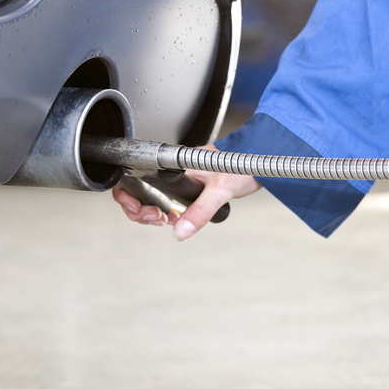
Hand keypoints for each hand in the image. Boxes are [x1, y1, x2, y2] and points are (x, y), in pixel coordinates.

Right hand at [112, 144, 261, 240]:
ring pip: (150, 198)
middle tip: (158, 220)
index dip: (129, 199)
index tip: (145, 212)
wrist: (258, 157)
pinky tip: (175, 219)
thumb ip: (200, 211)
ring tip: (165, 220)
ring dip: (152, 213)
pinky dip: (166, 213)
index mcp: (171, 166)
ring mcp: (177, 180)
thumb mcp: (220, 190)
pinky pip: (166, 200)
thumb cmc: (241, 162)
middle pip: (137, 192)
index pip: (134, 180)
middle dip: (140, 211)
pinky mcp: (186, 186)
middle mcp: (170, 172)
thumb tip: (180, 231)